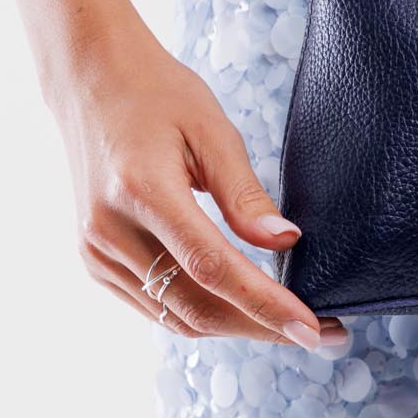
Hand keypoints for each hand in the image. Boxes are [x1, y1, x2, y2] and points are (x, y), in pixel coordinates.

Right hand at [49, 10, 345, 349]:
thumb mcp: (213, 129)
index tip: (313, 327)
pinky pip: (155, 305)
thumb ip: (245, 192)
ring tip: (293, 325)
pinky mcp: (95, 261)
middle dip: (263, 327)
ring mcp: (96, 253)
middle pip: (196, 307)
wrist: (92, 84)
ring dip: (236, 328)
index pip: (213, 268)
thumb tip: (286, 241)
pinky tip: (244, 307)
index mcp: (143, 193)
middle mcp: (110, 234)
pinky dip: (203, 312)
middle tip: (325, 333)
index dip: (266, 304)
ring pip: (175, 317)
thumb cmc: (160, 95)